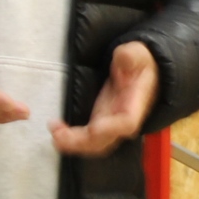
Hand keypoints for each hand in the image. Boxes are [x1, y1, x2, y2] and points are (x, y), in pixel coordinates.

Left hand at [51, 42, 156, 156]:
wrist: (144, 71)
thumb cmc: (140, 62)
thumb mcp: (137, 53)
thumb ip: (130, 56)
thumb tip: (123, 57)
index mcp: (136, 103)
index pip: (127, 122)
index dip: (111, 129)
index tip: (93, 128)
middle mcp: (124, 119)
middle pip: (106, 140)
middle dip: (81, 142)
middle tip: (59, 134)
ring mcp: (111, 123)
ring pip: (95, 144)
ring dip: (73, 145)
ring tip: (55, 135)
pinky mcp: (101, 122)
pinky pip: (87, 138)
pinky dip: (71, 140)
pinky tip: (58, 132)